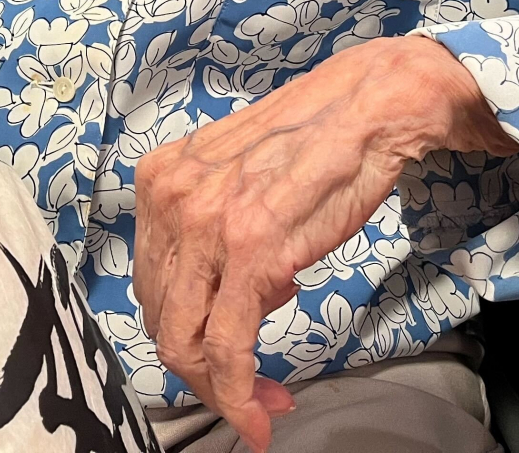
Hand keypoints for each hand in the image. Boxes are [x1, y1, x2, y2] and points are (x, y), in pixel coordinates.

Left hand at [132, 34, 517, 450]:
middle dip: (200, 372)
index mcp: (159, 179)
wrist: (367, 108)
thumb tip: (224, 293)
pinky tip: (261, 412)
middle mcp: (169, 199)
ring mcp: (206, 225)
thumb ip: (211, 228)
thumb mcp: (235, 178)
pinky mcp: (251, 251)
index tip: (220, 364)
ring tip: (265, 402)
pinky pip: (228, 344)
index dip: (183, 334)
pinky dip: (240, 392)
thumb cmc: (313, 142)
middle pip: (162, 317)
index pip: (152, 282)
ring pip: (185, 341)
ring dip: (221, 391)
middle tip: (247, 395)